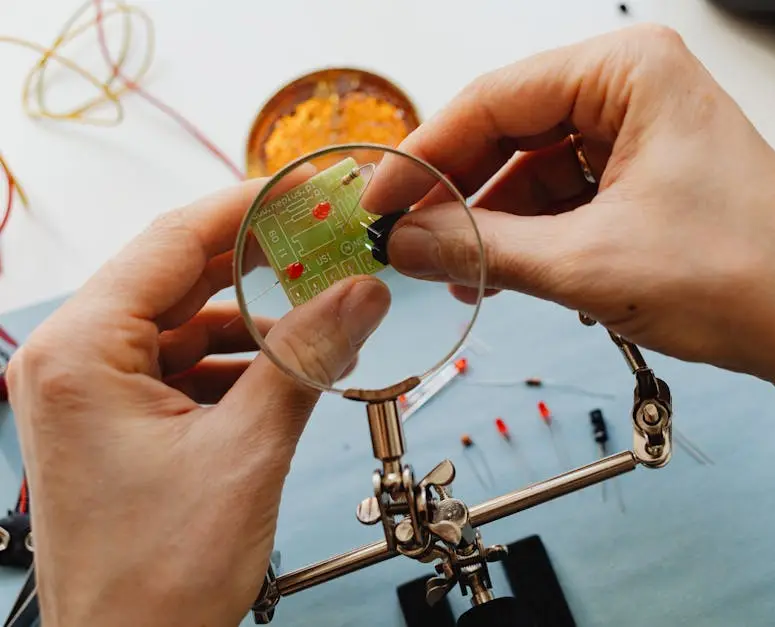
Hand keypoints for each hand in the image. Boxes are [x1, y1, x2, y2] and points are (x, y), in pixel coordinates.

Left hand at [6, 175, 389, 625]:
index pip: (171, 241)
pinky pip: (180, 364)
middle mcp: (74, 361)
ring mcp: (91, 391)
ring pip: (183, 321)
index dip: (245, 207)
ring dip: (250, 317)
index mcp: (83, 352)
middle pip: (175, 276)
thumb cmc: (157, 578)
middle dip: (254, 260)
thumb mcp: (248, 452)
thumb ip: (307, 358)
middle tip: (322, 241)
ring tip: (318, 307)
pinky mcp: (114, 420)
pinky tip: (285, 364)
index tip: (301, 189)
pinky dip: (233, 359)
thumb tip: (360, 293)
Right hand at [368, 24, 774, 385]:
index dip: (426, 154)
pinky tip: (500, 269)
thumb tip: (406, 243)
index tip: (378, 198)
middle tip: (404, 237)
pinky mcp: (646, 173)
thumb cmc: (740, 279)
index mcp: (629, 73)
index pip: (495, 100)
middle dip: (457, 191)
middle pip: (511, 130)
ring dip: (491, 220)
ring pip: (534, 167)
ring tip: (451, 270)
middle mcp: (636, 88)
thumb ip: (480, 248)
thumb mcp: (585, 265)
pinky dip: (530, 232)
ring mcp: (642, 130)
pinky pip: (565, 193)